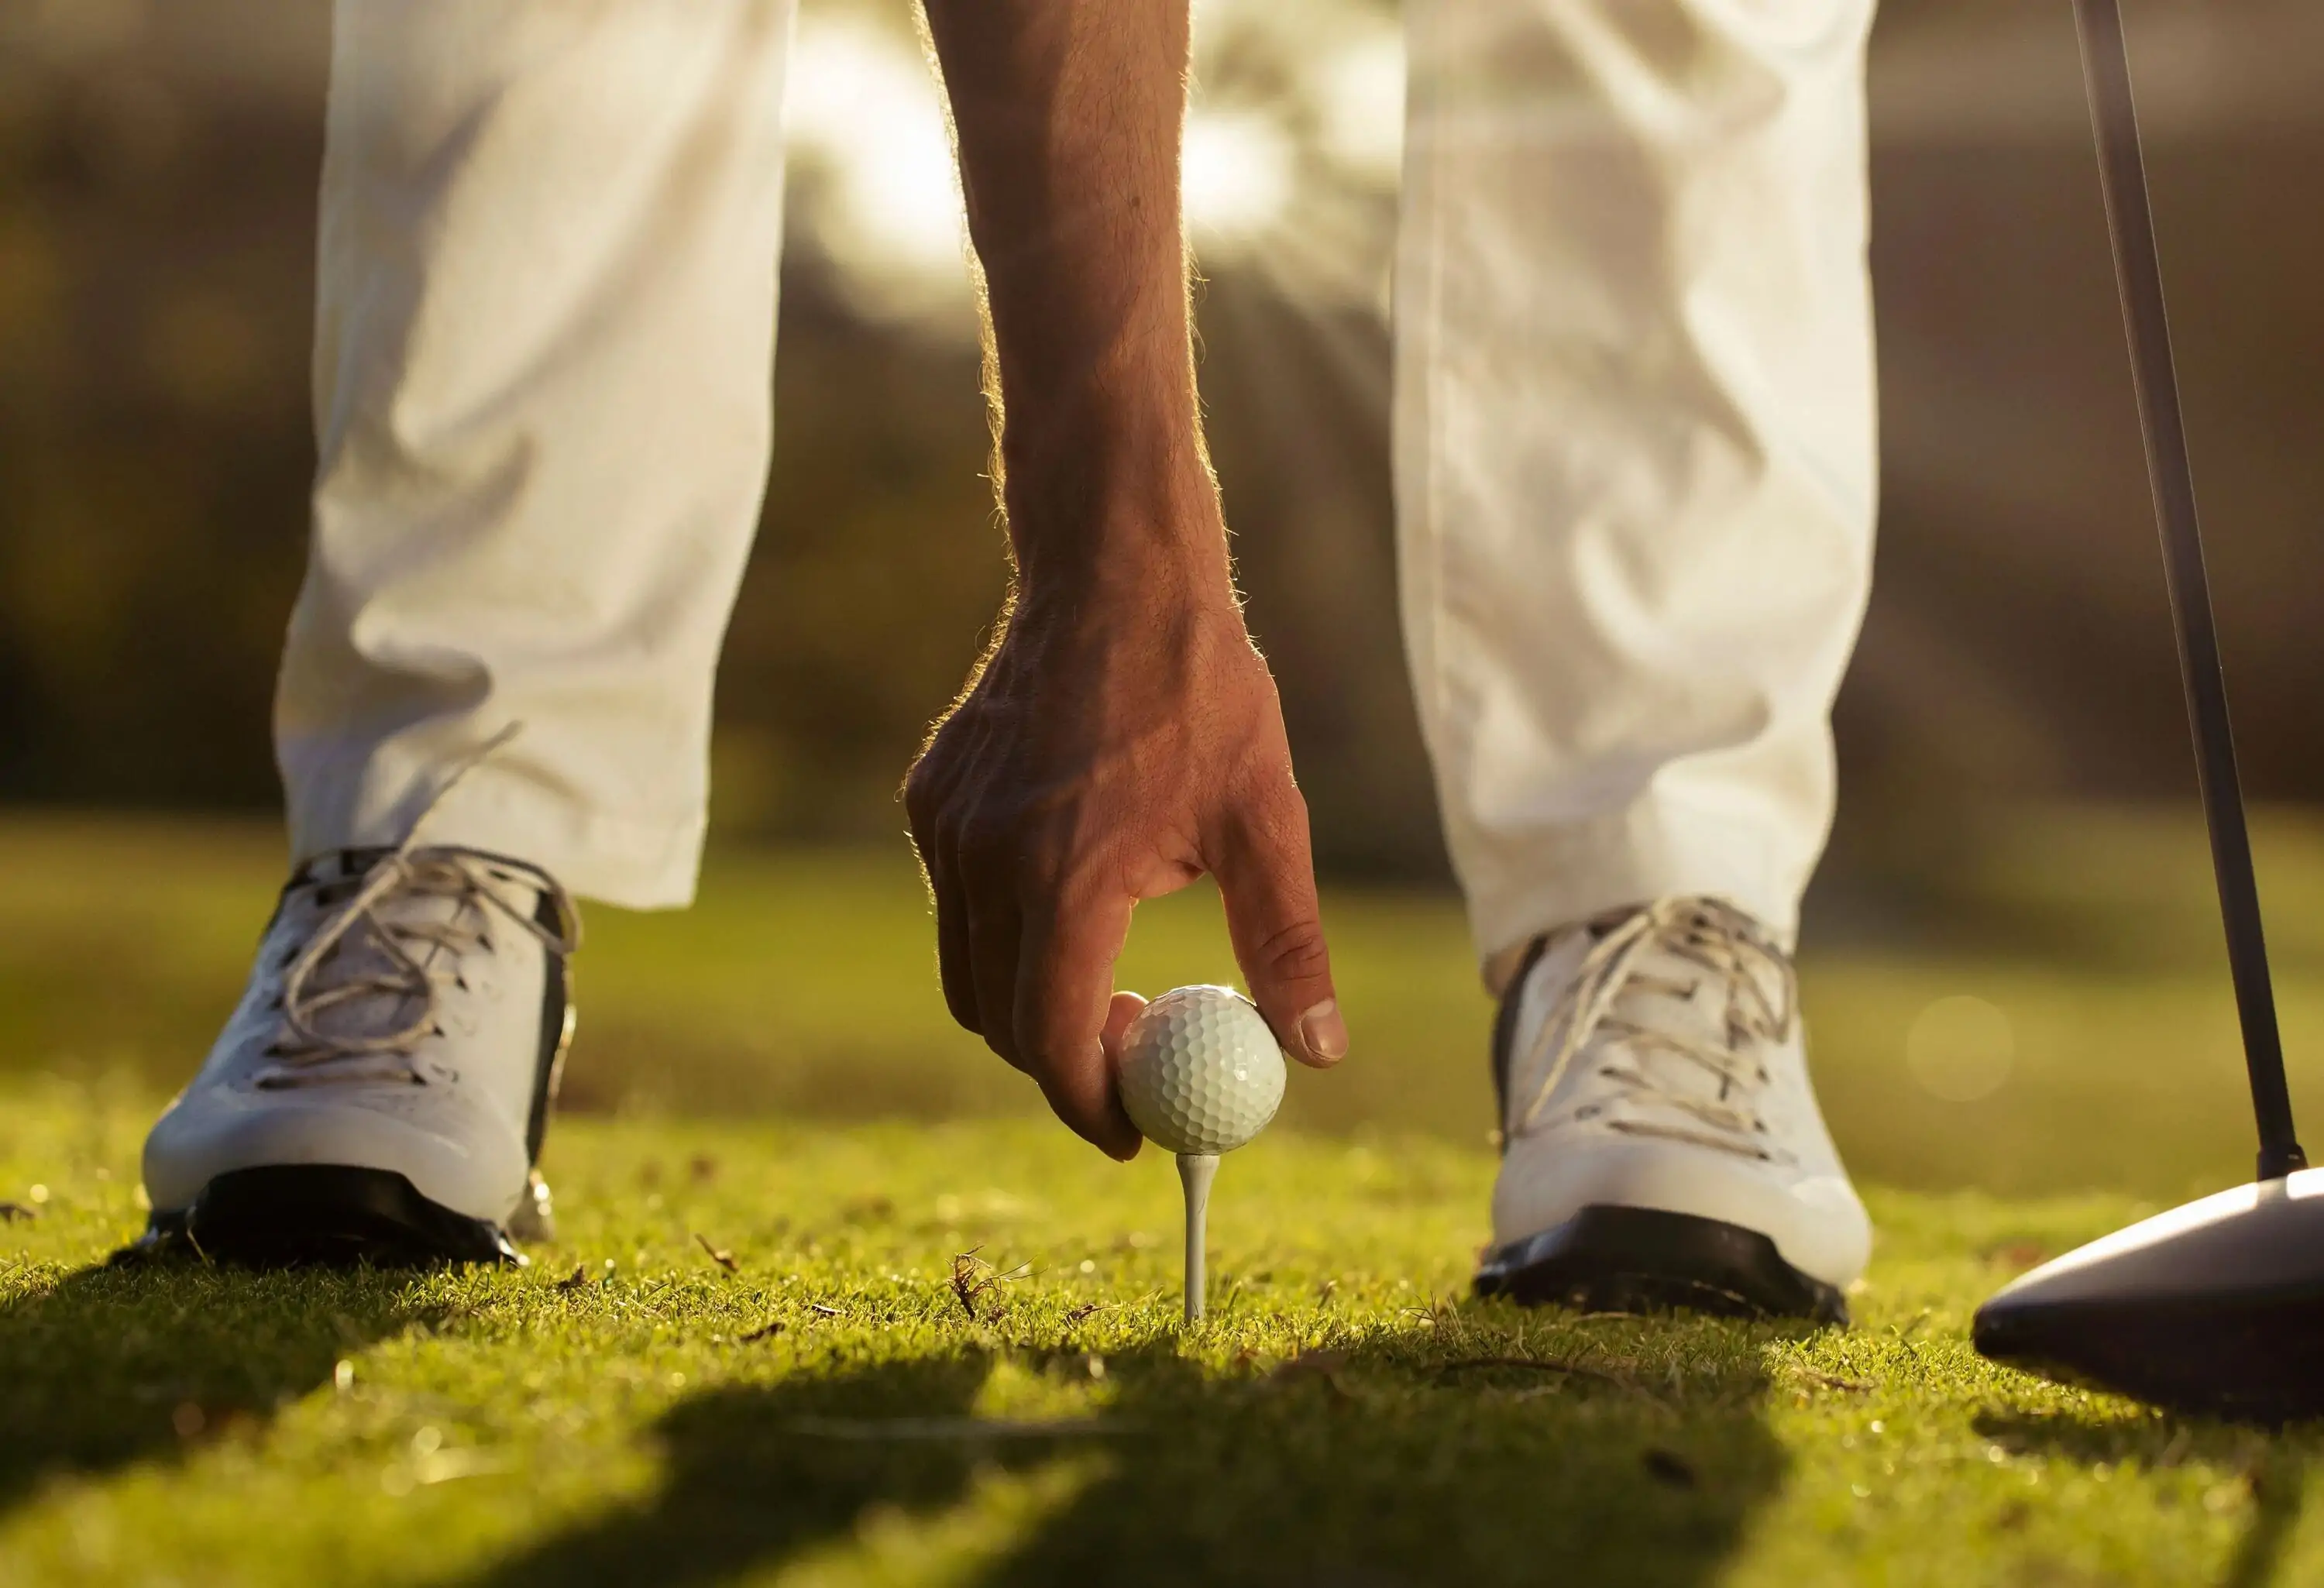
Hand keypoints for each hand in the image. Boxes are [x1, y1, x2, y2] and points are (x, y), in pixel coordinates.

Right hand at [905, 582, 1345, 1158]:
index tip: (1137, 1133)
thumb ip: (1287, 943)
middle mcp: (986, 860)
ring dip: (1026, 1003)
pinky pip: (954, 904)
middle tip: (1132, 1063)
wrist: (1111, 568)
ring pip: (966, 969)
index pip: (1051, 1040)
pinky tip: (1071, 896)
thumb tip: (1317, 1051)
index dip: (1090, 1106)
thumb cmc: (1199, 686)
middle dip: (1061, 1063)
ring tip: (1108, 985)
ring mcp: (947, 828)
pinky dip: (1001, 934)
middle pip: (999, 1021)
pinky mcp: (930, 798)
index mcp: (1066, 876)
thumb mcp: (1265, 816)